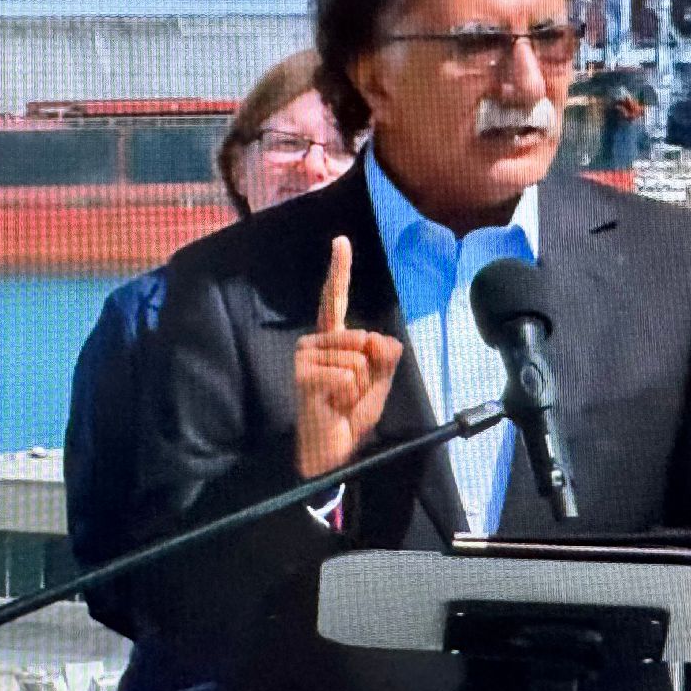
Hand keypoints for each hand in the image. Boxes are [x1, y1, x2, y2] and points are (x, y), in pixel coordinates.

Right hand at [295, 236, 402, 479]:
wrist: (331, 448)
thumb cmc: (351, 414)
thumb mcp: (380, 382)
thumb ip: (386, 357)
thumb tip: (378, 340)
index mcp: (333, 339)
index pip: (335, 299)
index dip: (339, 269)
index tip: (341, 241)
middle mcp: (315, 341)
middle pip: (366, 339)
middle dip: (371, 371)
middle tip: (350, 393)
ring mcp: (306, 356)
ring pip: (359, 359)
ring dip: (359, 386)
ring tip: (340, 399)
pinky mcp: (304, 373)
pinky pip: (348, 373)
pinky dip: (349, 393)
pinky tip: (332, 403)